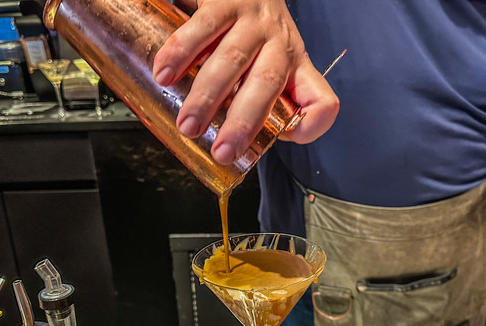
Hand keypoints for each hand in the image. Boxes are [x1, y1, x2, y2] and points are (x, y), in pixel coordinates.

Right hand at [153, 0, 338, 164]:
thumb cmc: (254, 32)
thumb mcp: (271, 63)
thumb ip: (260, 99)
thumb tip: (237, 141)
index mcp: (296, 66)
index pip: (321, 98)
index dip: (313, 124)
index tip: (285, 139)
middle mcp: (280, 44)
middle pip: (266, 85)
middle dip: (242, 123)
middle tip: (221, 151)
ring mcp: (254, 22)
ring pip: (232, 60)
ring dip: (207, 96)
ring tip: (187, 124)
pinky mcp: (226, 2)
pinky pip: (204, 27)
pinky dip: (181, 53)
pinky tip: (165, 74)